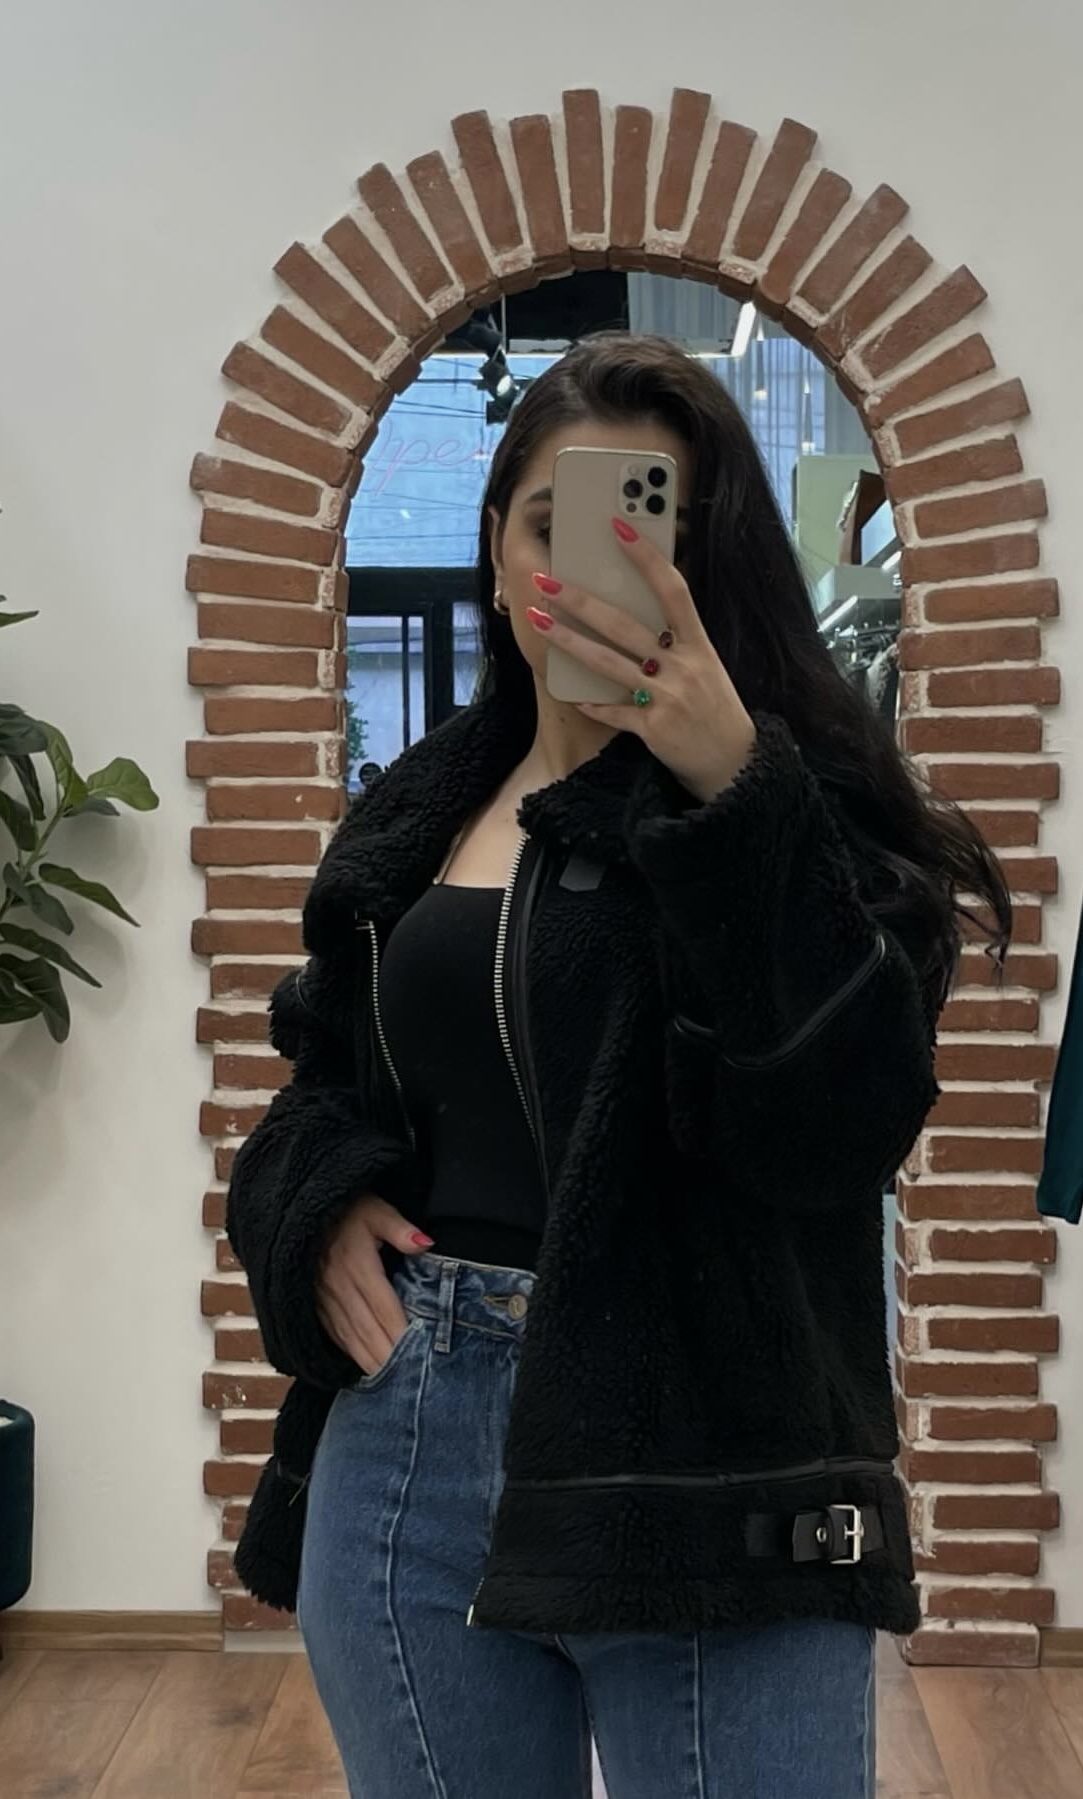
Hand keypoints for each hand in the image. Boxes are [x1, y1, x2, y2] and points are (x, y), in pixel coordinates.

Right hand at [316, 1194, 431, 1376]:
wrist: (301, 1212)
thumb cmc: (347, 1210)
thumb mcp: (375, 1210)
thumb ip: (400, 1228)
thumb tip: (425, 1243)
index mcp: (358, 1266)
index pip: (385, 1308)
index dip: (403, 1333)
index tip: (423, 1353)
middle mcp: (339, 1289)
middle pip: (370, 1331)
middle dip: (392, 1358)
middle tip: (416, 1382)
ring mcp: (325, 1301)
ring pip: (352, 1339)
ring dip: (373, 1363)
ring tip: (395, 1388)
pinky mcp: (315, 1308)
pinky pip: (336, 1337)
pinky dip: (353, 1357)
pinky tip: (368, 1371)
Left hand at [527, 517, 755, 803]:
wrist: (735, 764)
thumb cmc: (715, 708)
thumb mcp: (706, 666)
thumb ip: (675, 642)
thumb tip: (630, 612)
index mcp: (699, 644)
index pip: (673, 590)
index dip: (646, 558)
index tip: (618, 528)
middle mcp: (683, 667)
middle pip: (624, 625)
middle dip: (581, 601)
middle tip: (547, 581)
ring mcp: (667, 699)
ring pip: (608, 664)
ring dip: (569, 641)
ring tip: (539, 621)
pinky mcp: (653, 730)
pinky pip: (612, 712)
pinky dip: (591, 703)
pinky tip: (571, 694)